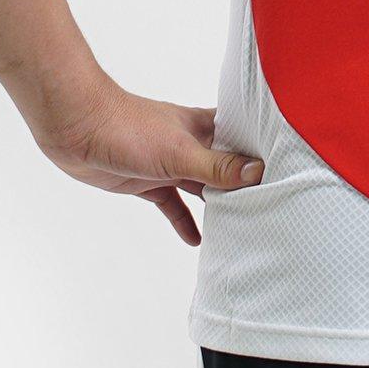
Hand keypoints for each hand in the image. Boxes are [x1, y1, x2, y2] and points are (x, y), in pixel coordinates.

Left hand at [30, 75, 264, 245]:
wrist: (76, 127)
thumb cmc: (127, 128)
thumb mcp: (178, 152)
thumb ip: (217, 165)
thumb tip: (259, 173)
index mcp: (206, 127)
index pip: (245, 139)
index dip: (266, 154)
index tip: (292, 173)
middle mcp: (192, 144)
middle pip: (227, 167)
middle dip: (246, 186)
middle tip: (273, 209)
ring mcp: (170, 163)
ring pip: (202, 188)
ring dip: (217, 206)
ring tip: (242, 229)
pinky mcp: (148, 181)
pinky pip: (172, 204)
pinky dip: (183, 220)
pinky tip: (196, 240)